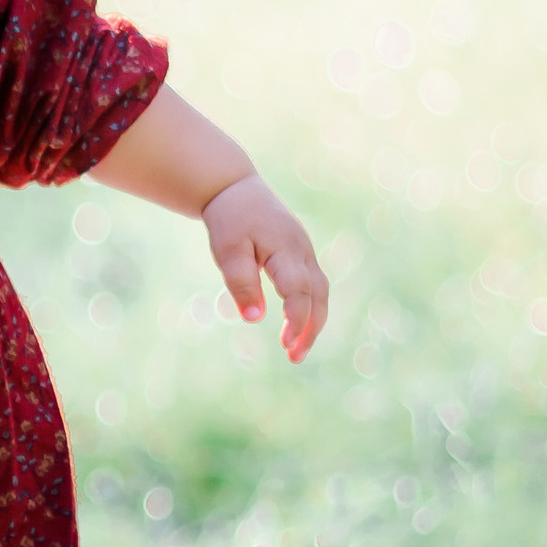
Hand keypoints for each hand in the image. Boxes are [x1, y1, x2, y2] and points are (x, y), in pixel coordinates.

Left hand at [202, 175, 328, 360]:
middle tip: (294, 357)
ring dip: (312, 322)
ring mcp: (305, 252)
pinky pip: (313, 285)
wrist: (235, 189)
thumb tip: (255, 319)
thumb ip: (241, 282)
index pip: (299, 291)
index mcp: (285, 249)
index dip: (297, 319)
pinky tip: (295, 326)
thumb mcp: (227, 250)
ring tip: (295, 350)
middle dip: (310, 328)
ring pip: (320, 292)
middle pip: (318, 296)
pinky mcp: (301, 254)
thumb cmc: (229, 219)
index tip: (286, 344)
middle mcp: (302, 252)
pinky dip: (310, 308)